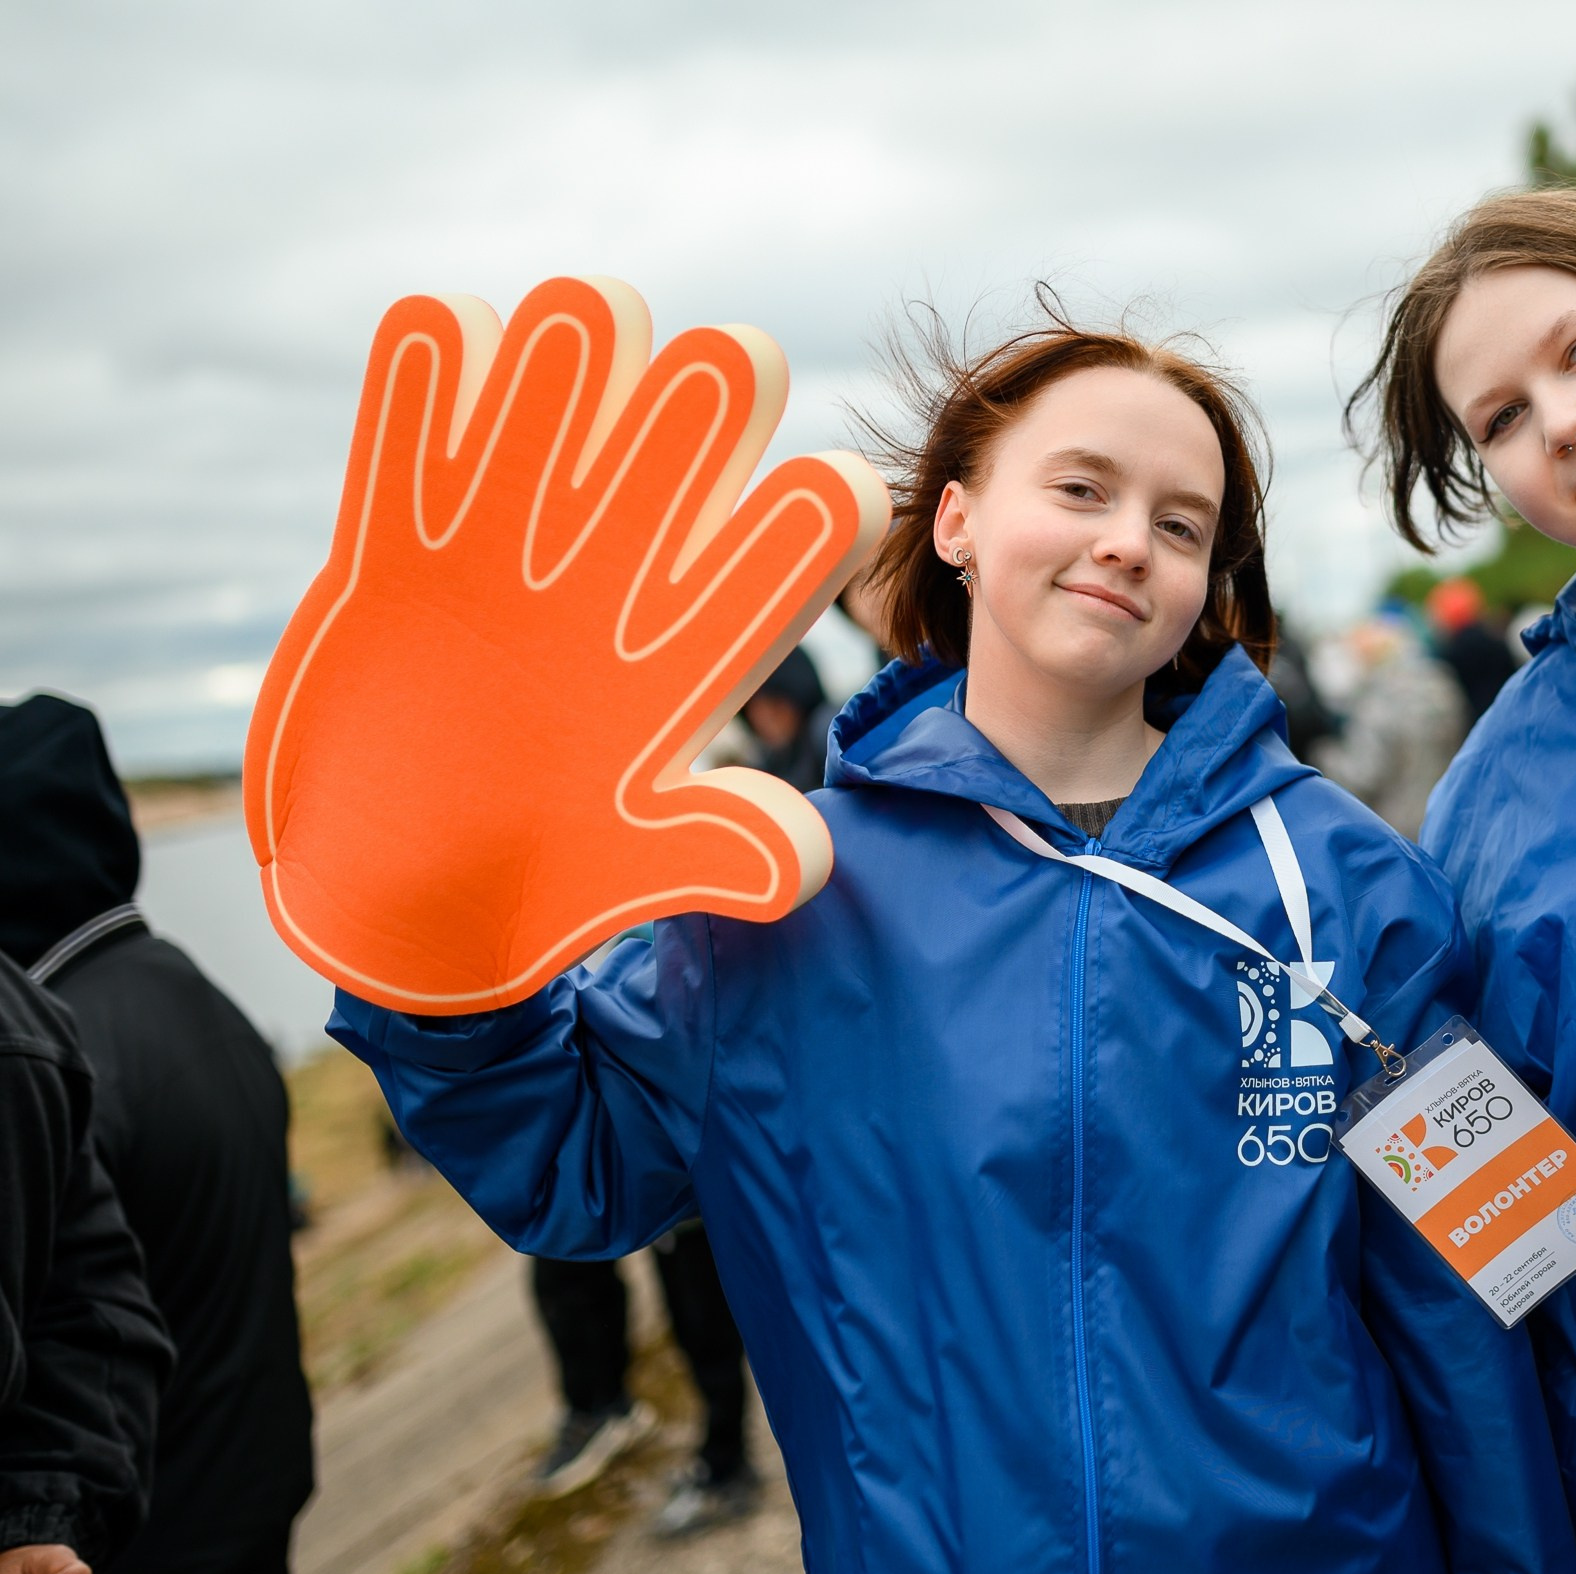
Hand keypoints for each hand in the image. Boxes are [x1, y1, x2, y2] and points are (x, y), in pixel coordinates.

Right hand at [245, 277, 886, 1013]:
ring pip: (590, 334)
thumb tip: (802, 857)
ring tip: (516, 442)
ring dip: (566, 349)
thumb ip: (719, 854)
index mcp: (706, 628)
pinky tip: (424, 436)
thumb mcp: (623, 871)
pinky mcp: (411, 503)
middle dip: (695, 392)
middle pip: (719, 385)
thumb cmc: (535, 878)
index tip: (768, 545)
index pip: (815, 518)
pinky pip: (436, 352)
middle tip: (621, 471)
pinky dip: (432, 361)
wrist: (399, 874)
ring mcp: (523, 512)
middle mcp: (632, 548)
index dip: (818, 503)